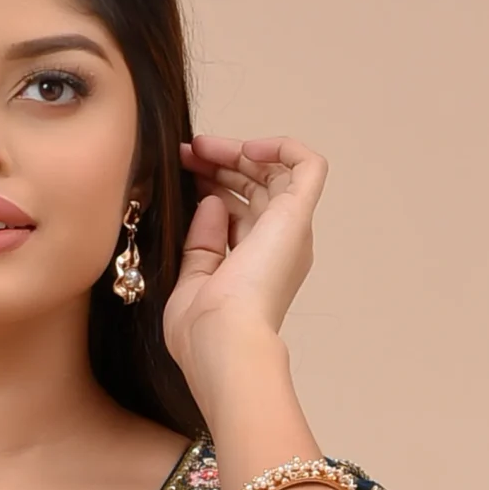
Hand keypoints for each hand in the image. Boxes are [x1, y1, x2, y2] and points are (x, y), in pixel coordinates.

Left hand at [165, 133, 327, 398]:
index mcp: (253, 267)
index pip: (239, 212)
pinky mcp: (297, 216)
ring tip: (202, 146)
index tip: (180, 172)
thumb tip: (211, 201)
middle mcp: (277, 247)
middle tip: (186, 152)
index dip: (211, 185)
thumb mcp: (191, 282)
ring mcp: (289, 231)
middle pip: (256, 188)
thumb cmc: (204, 331)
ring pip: (277, 173)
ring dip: (240, 151)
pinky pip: (308, 165)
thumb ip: (201, 244)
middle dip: (219, 164)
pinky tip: (247, 147)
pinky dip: (282, 147)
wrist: (224, 343)